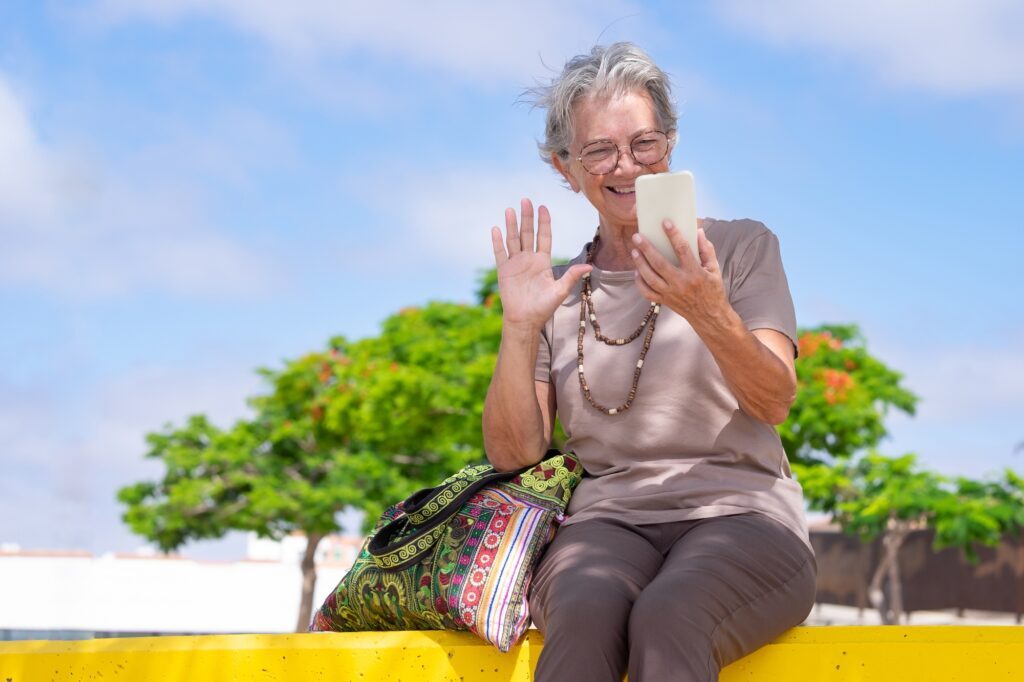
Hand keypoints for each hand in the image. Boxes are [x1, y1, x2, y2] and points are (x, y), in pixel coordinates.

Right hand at [490, 199, 591, 329]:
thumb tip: (588, 266)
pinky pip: (500, 253)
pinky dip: (497, 241)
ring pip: (513, 239)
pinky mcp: (504, 271)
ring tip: (510, 210)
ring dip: (512, 225)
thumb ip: (571, 276)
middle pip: (527, 234)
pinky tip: (496, 228)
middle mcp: (529, 259)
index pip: (544, 237)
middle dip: (527, 217)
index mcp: (543, 262)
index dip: (543, 222)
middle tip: (526, 200)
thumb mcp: (560, 291)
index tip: (543, 207)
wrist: (525, 320)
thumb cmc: (544, 307)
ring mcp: (515, 264)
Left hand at [630, 220, 728, 323]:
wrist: (710, 318)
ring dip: (640, 264)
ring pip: (650, 278)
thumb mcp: (715, 269)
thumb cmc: (713, 291)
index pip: (683, 249)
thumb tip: (698, 231)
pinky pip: (647, 293)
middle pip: (660, 263)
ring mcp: (671, 294)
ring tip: (634, 251)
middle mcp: (681, 283)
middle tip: (637, 236)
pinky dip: (639, 282)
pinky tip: (636, 271)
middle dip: (647, 248)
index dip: (673, 234)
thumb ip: (707, 250)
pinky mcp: (665, 301)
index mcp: (695, 273)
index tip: (665, 222)